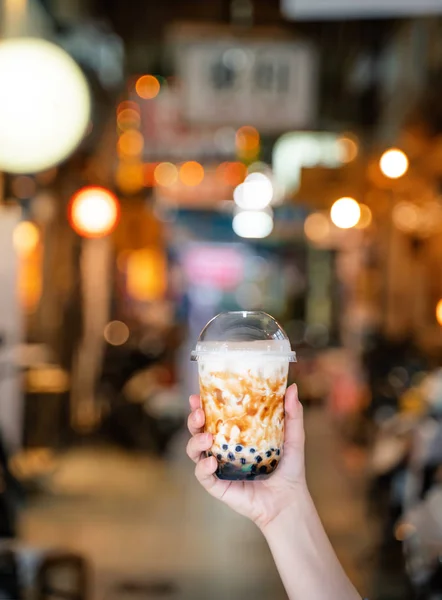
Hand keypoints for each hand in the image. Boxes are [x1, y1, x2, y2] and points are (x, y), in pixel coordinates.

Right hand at [186, 384, 305, 528]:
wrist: (289, 500)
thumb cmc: (289, 468)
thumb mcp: (293, 437)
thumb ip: (292, 414)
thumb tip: (292, 387)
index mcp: (234, 434)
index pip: (213, 416)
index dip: (202, 405)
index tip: (198, 395)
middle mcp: (222, 448)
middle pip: (197, 430)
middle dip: (193, 419)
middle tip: (199, 413)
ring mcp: (217, 467)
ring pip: (194, 451)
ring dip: (195, 441)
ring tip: (207, 437)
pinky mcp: (217, 485)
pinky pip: (202, 475)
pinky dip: (202, 467)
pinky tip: (211, 461)